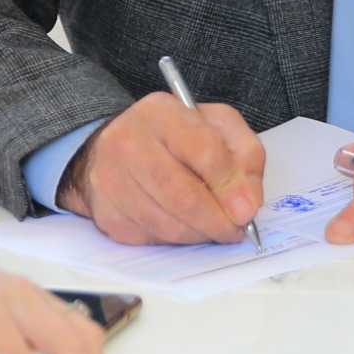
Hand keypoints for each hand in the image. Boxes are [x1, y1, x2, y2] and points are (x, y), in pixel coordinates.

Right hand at [57, 92, 265, 246]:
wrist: (117, 146)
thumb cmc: (174, 136)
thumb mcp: (217, 126)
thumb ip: (244, 156)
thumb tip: (248, 203)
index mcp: (161, 112)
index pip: (204, 150)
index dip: (230, 185)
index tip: (247, 209)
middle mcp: (128, 142)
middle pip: (182, 195)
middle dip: (217, 221)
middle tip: (235, 230)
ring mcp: (110, 179)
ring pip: (167, 224)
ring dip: (199, 234)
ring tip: (213, 228)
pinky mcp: (105, 212)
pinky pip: (151, 239)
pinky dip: (176, 240)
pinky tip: (183, 225)